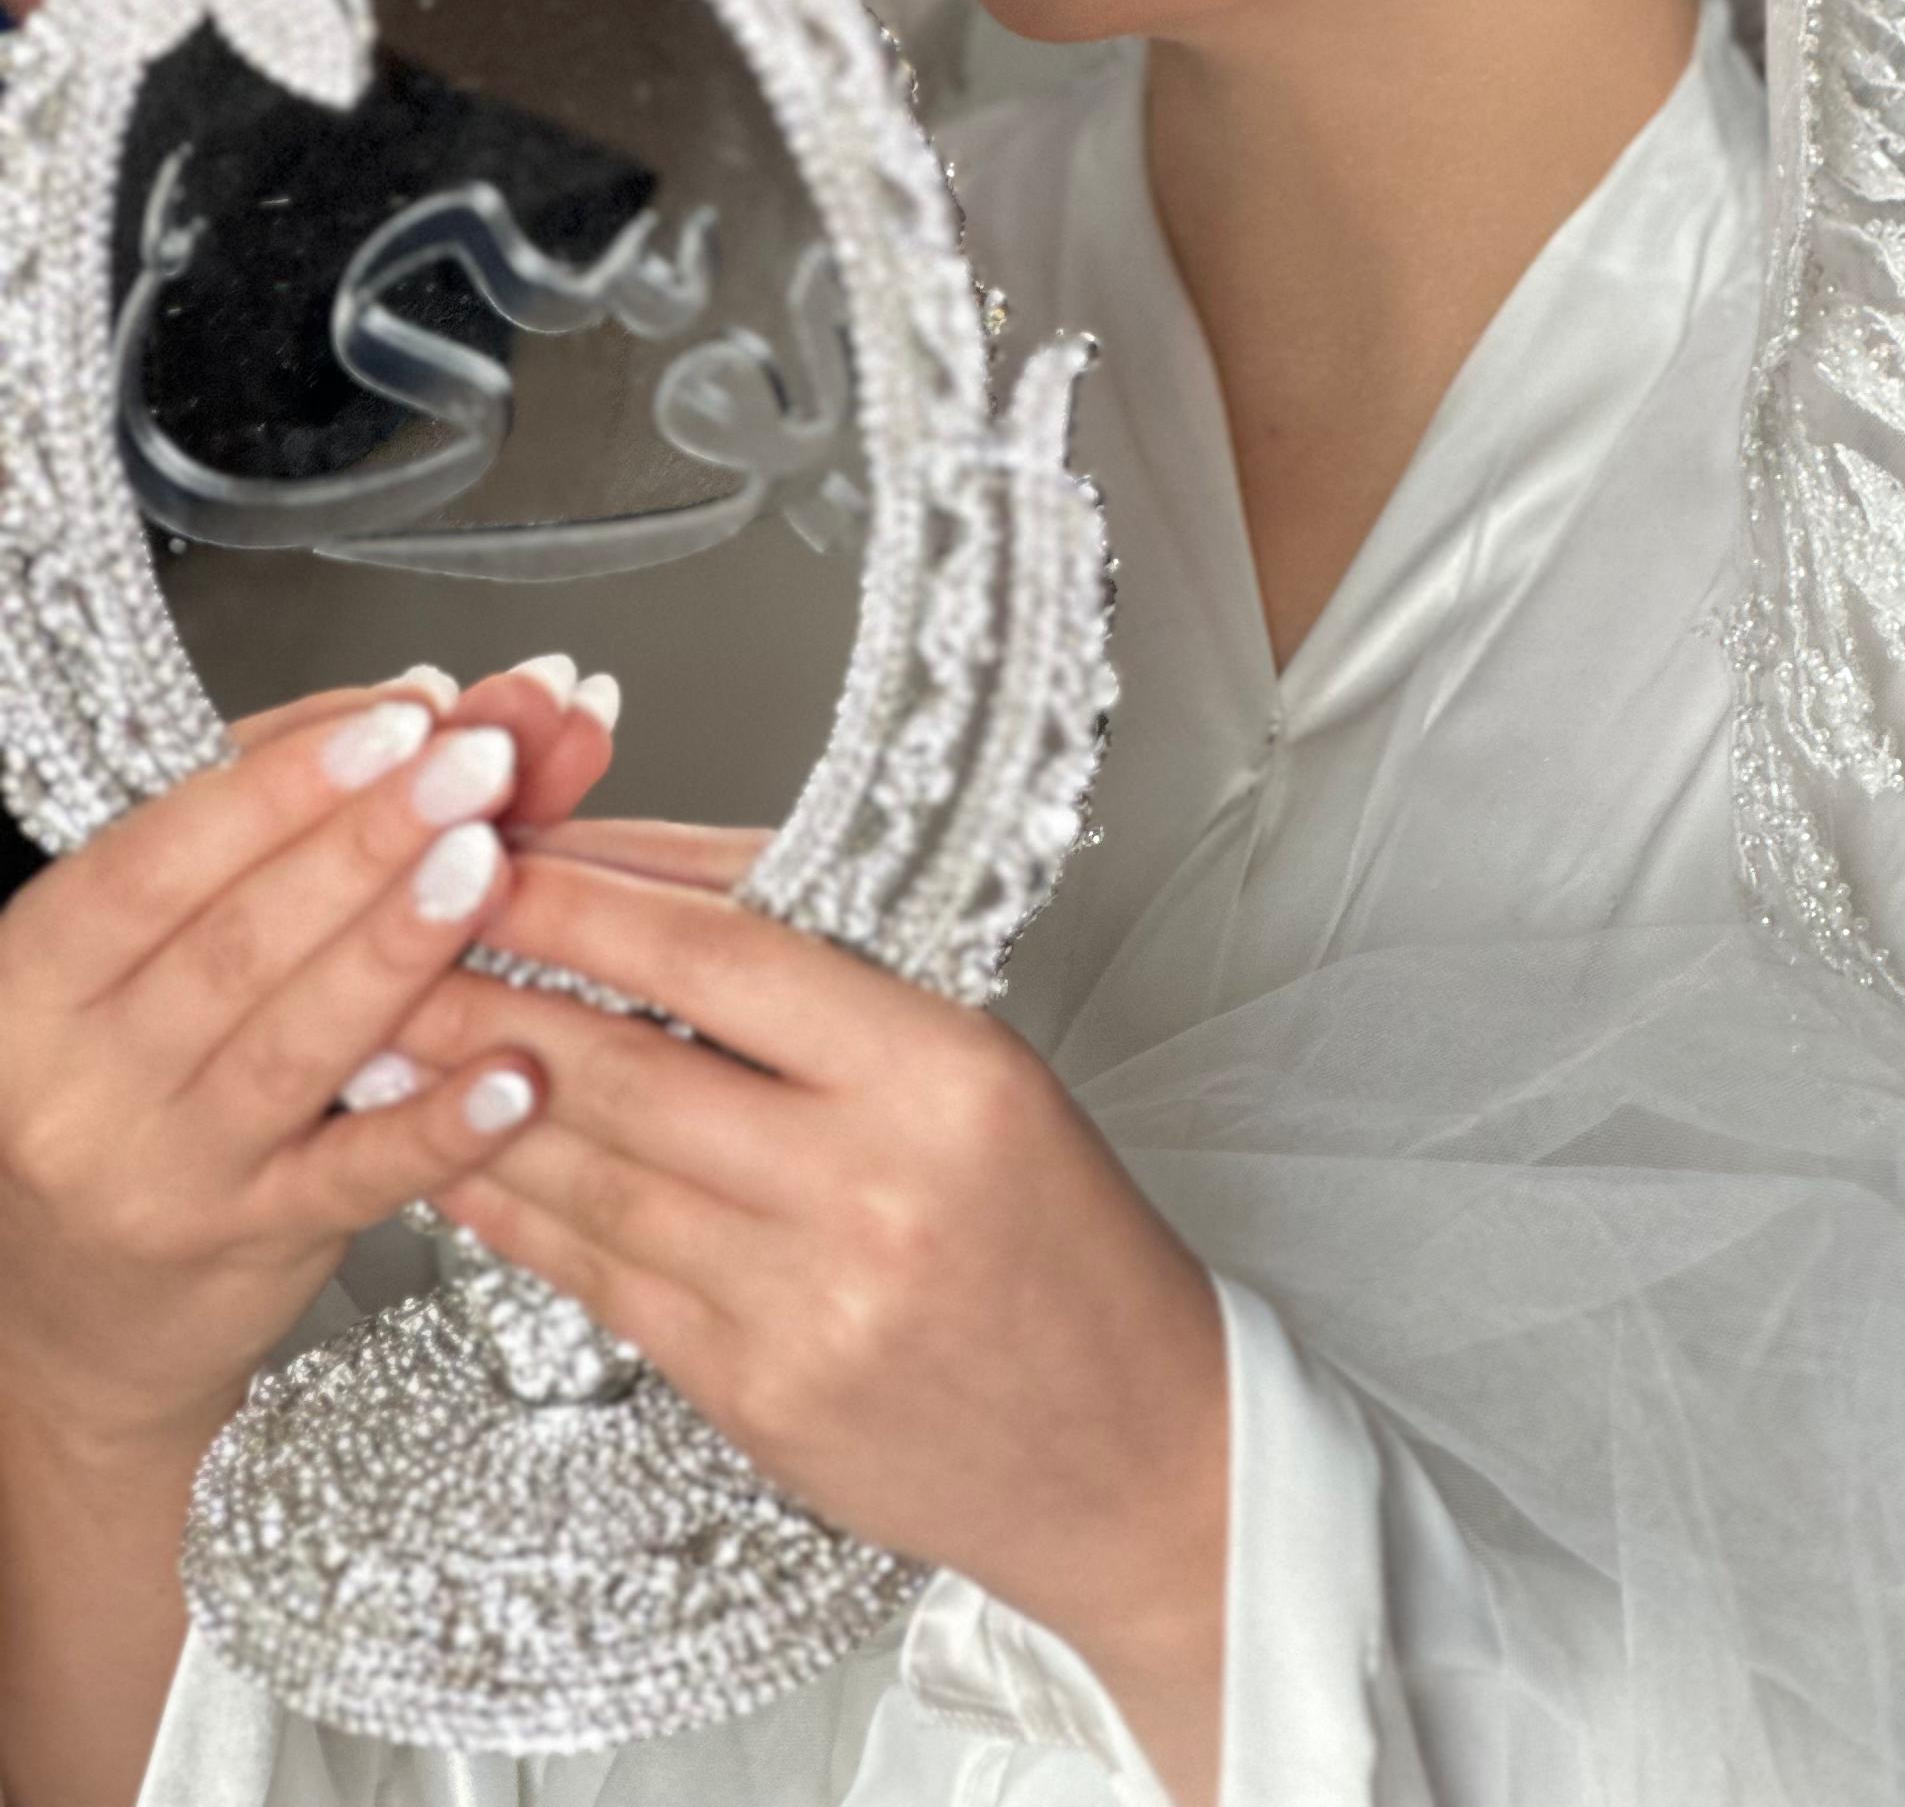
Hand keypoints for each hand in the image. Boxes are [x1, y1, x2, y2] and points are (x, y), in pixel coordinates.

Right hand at [0, 661, 608, 1453]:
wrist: (74, 1309)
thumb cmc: (136, 1076)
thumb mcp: (171, 940)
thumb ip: (303, 811)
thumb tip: (434, 698)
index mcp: (36, 977)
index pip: (156, 860)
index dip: (284, 782)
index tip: (402, 715)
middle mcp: (75, 1083)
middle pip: (236, 943)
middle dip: (371, 839)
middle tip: (482, 760)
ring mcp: (160, 1175)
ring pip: (293, 1046)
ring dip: (402, 946)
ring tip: (495, 861)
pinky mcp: (248, 1248)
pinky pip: (353, 1179)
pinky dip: (440, 1123)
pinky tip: (518, 1070)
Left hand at [405, 853, 1228, 1804]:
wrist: (1125, 1445)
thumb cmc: (1057, 1235)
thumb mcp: (979, 1063)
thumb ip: (824, 983)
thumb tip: (652, 893)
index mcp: (941, 1071)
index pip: (728, 958)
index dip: (592, 902)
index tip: (495, 853)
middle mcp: (867, 1184)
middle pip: (632, 1069)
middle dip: (490, 997)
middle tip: (387, 936)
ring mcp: (802, 1303)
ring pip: (596, 1176)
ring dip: (473, 1103)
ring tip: (385, 1038)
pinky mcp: (753, 1395)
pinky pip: (602, 1278)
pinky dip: (517, 1212)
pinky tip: (456, 1159)